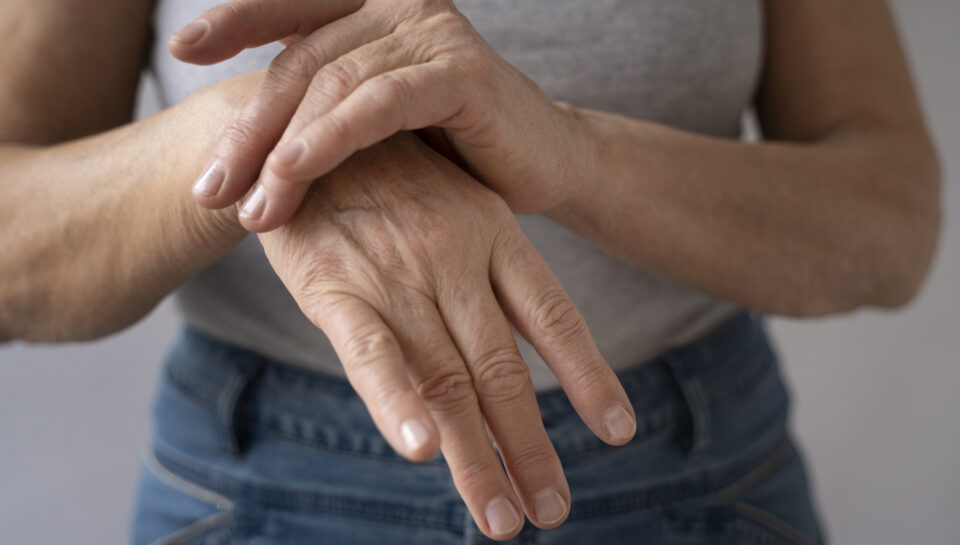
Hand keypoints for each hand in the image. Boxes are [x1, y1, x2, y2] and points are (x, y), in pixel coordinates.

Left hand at [171, 0, 588, 230]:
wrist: (545, 167)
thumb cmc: (457, 152)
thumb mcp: (380, 124)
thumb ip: (327, 108)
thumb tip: (245, 143)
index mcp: (378, 7)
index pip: (294, 9)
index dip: (235, 20)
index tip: (180, 50)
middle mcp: (402, 4)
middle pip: (302, 60)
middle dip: (250, 129)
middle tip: (210, 188)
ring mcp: (432, 32)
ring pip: (333, 83)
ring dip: (281, 150)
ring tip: (249, 208)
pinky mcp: (459, 71)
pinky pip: (378, 103)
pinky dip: (330, 137)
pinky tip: (293, 172)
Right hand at [257, 133, 635, 538]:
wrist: (300, 131)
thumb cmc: (386, 184)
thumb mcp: (452, 207)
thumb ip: (484, 278)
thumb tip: (521, 355)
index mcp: (493, 233)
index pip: (555, 314)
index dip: (588, 374)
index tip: (618, 431)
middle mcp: (455, 256)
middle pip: (502, 369)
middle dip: (529, 446)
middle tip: (551, 511)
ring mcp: (398, 272)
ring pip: (447, 377)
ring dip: (477, 456)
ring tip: (504, 518)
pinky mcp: (335, 287)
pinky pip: (371, 351)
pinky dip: (397, 400)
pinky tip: (420, 450)